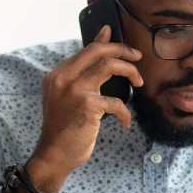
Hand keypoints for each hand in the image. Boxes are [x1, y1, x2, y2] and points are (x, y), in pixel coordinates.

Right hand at [30, 25, 143, 189]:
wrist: (54, 155)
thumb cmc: (65, 127)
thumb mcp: (69, 96)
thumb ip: (83, 73)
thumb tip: (104, 37)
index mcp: (58, 74)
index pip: (87, 50)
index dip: (109, 44)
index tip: (126, 48)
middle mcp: (63, 78)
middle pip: (97, 51)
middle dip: (122, 50)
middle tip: (137, 57)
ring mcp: (74, 90)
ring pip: (109, 66)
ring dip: (130, 72)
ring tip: (138, 82)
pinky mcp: (87, 105)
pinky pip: (116, 101)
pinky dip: (125, 112)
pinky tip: (125, 121)